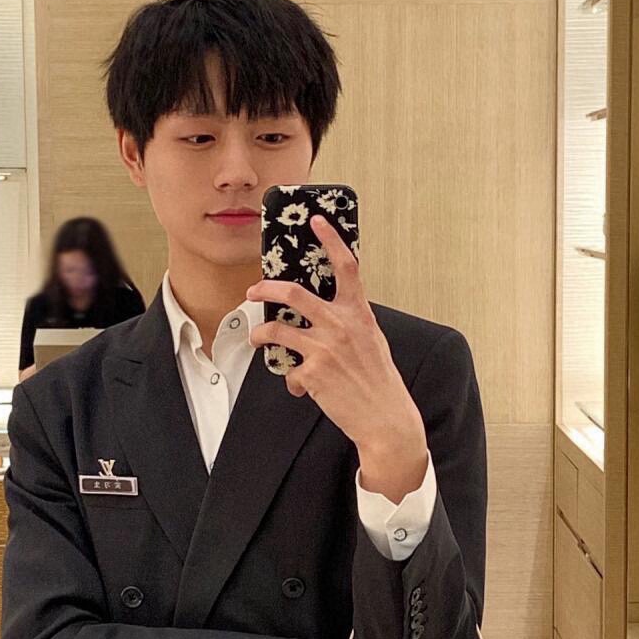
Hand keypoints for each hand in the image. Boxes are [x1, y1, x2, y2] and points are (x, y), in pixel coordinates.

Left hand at [246, 216, 426, 478]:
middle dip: (265, 288)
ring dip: (260, 333)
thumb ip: (350, 322)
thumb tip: (323, 315)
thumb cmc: (379, 380)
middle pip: (293, 292)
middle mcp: (341, 325)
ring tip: (257, 337)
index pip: (347, 266)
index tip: (317, 221)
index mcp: (359, 313)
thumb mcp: (371, 341)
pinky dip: (292, 379)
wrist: (385, 417)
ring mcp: (325, 348)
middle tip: (253, 290)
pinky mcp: (312, 373)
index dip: (331, 239)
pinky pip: (289, 370)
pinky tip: (300, 387)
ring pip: (277, 329)